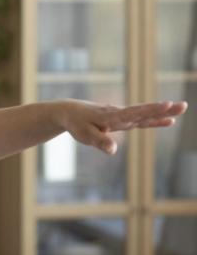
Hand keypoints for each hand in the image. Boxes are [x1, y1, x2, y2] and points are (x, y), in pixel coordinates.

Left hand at [60, 98, 188, 154]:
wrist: (70, 112)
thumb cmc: (77, 124)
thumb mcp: (85, 135)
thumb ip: (100, 142)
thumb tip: (113, 151)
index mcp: (112, 116)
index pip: (134, 113)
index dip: (150, 110)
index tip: (167, 104)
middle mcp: (120, 114)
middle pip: (145, 111)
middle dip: (163, 109)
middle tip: (183, 105)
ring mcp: (122, 116)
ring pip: (145, 114)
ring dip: (163, 112)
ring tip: (181, 109)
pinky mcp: (122, 119)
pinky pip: (141, 120)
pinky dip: (154, 120)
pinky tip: (168, 121)